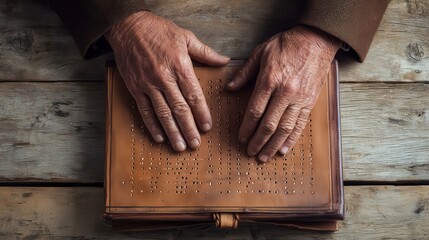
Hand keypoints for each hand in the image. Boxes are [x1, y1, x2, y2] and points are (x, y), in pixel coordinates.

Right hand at [105, 11, 229, 150]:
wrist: (128, 26)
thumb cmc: (158, 30)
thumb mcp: (186, 36)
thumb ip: (206, 52)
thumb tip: (224, 61)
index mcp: (179, 65)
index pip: (193, 95)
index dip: (201, 113)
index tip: (207, 127)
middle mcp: (164, 77)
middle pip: (179, 108)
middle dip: (188, 128)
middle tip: (195, 144)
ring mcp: (148, 84)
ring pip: (162, 113)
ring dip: (172, 132)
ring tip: (180, 146)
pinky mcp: (135, 87)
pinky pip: (144, 110)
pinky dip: (151, 125)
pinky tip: (159, 136)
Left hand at [227, 25, 339, 162]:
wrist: (316, 40)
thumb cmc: (286, 44)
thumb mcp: (260, 52)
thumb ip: (244, 72)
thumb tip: (230, 88)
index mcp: (269, 80)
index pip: (255, 111)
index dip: (246, 127)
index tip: (241, 139)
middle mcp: (285, 92)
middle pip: (269, 124)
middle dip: (258, 141)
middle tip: (250, 152)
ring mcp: (299, 99)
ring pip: (285, 128)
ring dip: (273, 145)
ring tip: (264, 156)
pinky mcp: (310, 101)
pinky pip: (300, 124)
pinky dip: (291, 139)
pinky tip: (283, 149)